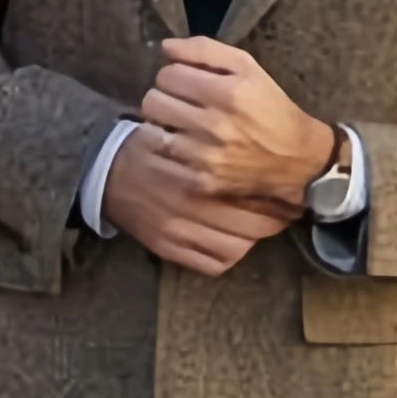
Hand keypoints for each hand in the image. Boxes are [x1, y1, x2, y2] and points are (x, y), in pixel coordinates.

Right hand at [101, 121, 299, 278]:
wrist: (107, 172)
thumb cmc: (154, 146)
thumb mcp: (185, 132)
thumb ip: (218, 145)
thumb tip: (263, 157)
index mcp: (197, 173)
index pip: (252, 192)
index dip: (277, 195)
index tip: (288, 191)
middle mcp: (188, 205)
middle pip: (252, 225)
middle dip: (274, 219)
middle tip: (285, 212)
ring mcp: (177, 231)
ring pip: (236, 248)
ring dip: (253, 239)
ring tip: (261, 227)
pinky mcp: (167, 249)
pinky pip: (212, 265)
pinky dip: (229, 255)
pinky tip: (233, 241)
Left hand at [141, 35, 335, 205]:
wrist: (296, 159)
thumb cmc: (270, 107)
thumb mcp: (248, 68)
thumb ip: (205, 50)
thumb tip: (165, 47)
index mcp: (226, 92)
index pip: (167, 75)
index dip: (173, 76)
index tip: (185, 84)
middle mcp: (214, 125)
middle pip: (153, 102)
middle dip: (163, 99)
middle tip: (178, 105)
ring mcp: (206, 157)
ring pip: (151, 133)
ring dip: (160, 127)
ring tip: (176, 127)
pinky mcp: (202, 181)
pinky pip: (160, 162)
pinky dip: (163, 153)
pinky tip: (178, 148)